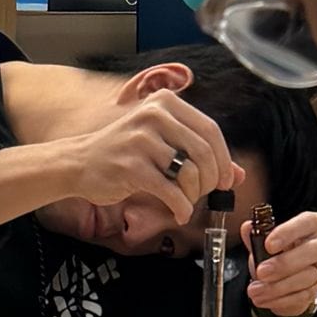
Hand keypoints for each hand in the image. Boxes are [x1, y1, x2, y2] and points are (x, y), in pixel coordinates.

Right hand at [56, 92, 237, 226]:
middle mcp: (154, 116)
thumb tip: (238, 174)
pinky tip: (178, 213)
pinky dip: (181, 208)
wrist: (78, 163)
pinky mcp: (132, 167)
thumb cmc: (123, 153)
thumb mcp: (162, 143)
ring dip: (194, 195)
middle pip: (204, 152)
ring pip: (190, 173)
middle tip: (204, 194)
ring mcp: (142, 141)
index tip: (225, 180)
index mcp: (165, 103)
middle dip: (210, 180)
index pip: (211, 130)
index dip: (225, 159)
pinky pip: (171, 192)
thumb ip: (198, 154)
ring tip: (186, 201)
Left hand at [244, 210, 316, 316]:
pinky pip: (301, 296)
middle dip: (284, 263)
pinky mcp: (316, 290)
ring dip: (277, 286)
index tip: (268, 245)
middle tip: (262, 271)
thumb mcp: (264, 242)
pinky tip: (263, 298)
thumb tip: (247, 228)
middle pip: (313, 251)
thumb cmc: (278, 253)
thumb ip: (256, 235)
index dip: (288, 232)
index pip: (307, 222)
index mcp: (311, 225)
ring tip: (255, 289)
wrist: (282, 279)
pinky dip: (279, 299)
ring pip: (307, 277)